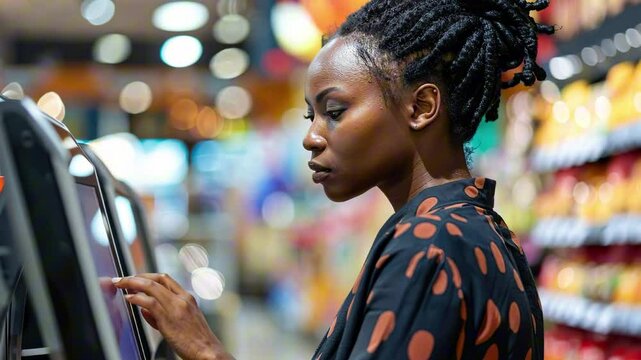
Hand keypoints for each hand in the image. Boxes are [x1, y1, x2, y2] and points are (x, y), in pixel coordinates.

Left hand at [112, 273, 233, 359]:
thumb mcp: (182, 322)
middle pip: (157, 278)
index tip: (135, 278)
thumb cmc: (196, 341)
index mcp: (187, 298)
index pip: (165, 279)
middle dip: (137, 276)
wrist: (207, 350)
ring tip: (121, 284)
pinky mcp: (169, 317)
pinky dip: (136, 298)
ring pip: (151, 286)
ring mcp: (176, 306)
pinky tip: (129, 298)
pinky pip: (149, 302)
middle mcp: (182, 298)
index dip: (148, 276)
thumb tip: (144, 309)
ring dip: (133, 283)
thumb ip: (161, 314)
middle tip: (123, 279)